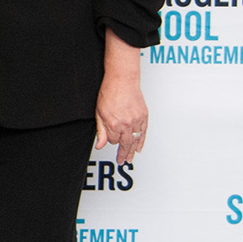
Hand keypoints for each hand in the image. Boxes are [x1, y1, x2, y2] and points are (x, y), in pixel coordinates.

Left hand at [94, 28, 147, 164]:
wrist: (122, 80)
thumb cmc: (109, 92)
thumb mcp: (99, 112)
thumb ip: (100, 130)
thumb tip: (99, 145)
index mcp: (113, 124)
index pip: (112, 140)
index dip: (109, 140)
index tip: (108, 138)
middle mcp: (126, 124)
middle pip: (125, 144)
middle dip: (122, 154)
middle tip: (122, 161)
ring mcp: (136, 121)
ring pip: (135, 141)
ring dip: (132, 151)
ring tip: (130, 159)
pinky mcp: (144, 117)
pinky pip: (143, 133)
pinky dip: (141, 142)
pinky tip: (139, 148)